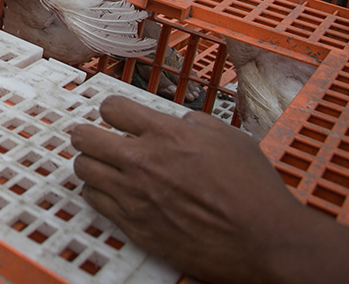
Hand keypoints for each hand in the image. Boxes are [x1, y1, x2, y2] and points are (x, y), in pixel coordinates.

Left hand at [70, 95, 302, 283]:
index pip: (111, 107)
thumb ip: (195, 123)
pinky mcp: (134, 225)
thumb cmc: (254, 190)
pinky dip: (99, 193)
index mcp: (167, 133)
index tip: (115, 117)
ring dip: (90, 164)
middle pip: (84, 137)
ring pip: (83, 169)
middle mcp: (144, 161)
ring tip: (102, 167)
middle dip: (86, 134)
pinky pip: (95, 201)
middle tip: (91, 138)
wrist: (265, 240)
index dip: (111, 110)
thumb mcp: (230, 138)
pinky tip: (113, 193)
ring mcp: (135, 195)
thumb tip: (178, 122)